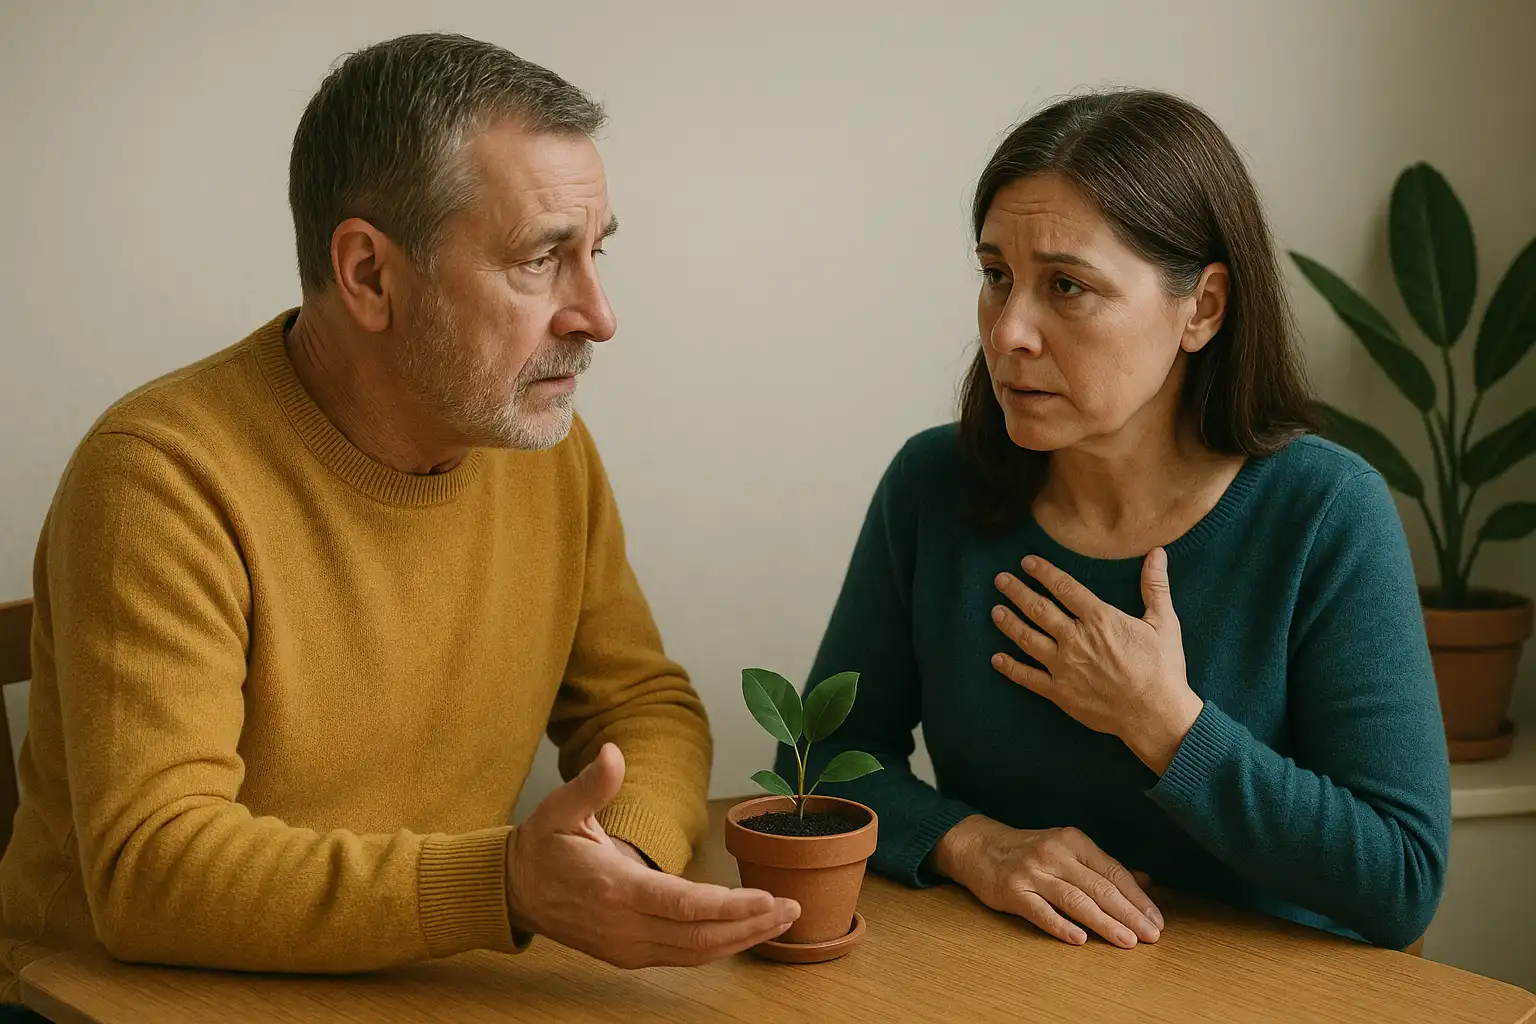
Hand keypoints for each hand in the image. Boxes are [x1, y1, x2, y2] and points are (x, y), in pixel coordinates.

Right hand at [507, 743, 800, 967]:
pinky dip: (718, 947)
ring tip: (780, 921)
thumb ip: (593, 785)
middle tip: (793, 907)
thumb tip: (614, 753)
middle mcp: (624, 927)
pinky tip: (745, 932)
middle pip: (700, 936)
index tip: (767, 897)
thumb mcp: (559, 808)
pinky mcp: (628, 955)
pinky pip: (683, 957)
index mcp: (613, 889)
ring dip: (742, 939)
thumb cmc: (541, 846)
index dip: (729, 907)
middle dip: (751, 924)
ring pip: (696, 953)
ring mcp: (627, 947)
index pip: (683, 906)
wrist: (512, 892)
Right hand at [931, 815, 1162, 947]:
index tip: (1157, 921)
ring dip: (1103, 923)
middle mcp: (1055, 854)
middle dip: (1128, 914)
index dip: (1137, 898)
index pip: (1113, 871)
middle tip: (1151, 936)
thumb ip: (1104, 867)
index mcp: (1073, 841)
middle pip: (1098, 887)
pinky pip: (1039, 911)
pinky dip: (1060, 925)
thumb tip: (1145, 883)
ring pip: (1074, 899)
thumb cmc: (1030, 851)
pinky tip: (1079, 939)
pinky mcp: (1012, 890)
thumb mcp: (1068, 849)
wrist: (979, 846)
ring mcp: (1032, 872)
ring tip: (1126, 941)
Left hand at [990, 548, 1203, 772]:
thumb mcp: (1165, 623)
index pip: (1063, 587)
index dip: (1043, 572)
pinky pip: (1028, 678)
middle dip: (1016, 591)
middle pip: (1038, 609)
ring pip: (1027, 639)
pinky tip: (996, 659)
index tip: (1026, 562)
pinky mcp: (1060, 692)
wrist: (1156, 715)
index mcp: (1099, 619)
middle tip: (1000, 580)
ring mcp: (1064, 666)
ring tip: (995, 611)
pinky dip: (1010, 668)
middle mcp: (1076, 639)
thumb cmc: (1162, 668)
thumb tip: (1158, 553)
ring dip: (1009, 623)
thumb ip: (1155, 586)